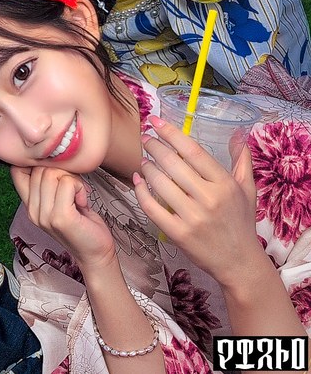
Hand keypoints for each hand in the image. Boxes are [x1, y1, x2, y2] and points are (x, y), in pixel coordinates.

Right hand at [11, 166, 115, 271]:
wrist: (95, 252)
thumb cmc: (81, 223)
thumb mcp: (58, 202)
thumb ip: (49, 185)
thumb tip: (49, 157)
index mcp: (29, 205)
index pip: (17, 171)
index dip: (36, 164)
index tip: (56, 174)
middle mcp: (31, 210)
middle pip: (40, 169)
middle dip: (62, 172)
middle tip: (73, 191)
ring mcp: (44, 215)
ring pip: (53, 174)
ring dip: (73, 180)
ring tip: (77, 197)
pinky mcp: (60, 217)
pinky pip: (68, 183)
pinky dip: (80, 188)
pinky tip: (82, 203)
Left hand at [133, 115, 260, 287]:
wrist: (238, 261)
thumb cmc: (240, 222)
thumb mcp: (247, 189)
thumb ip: (241, 160)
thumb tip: (238, 133)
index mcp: (224, 184)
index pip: (193, 152)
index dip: (172, 134)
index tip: (156, 122)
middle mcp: (209, 199)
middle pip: (173, 164)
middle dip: (154, 147)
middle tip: (145, 138)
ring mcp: (192, 217)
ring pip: (159, 184)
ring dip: (147, 168)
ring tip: (144, 160)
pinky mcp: (178, 233)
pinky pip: (151, 208)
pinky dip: (140, 192)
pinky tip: (137, 181)